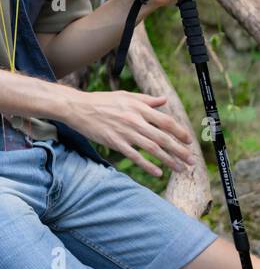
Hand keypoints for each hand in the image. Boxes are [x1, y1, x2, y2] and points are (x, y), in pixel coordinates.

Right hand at [64, 88, 194, 176]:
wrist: (77, 108)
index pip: (166, 121)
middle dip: (180, 151)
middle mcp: (135, 121)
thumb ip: (146, 100)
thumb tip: (164, 101)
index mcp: (139, 108)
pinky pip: (135, 157)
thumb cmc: (101, 101)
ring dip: (170, 160)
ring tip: (181, 169)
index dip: (180, 132)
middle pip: (163, 138)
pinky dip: (148, 166)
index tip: (189, 141)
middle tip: (191, 160)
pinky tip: (158, 172)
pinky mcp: (115, 143)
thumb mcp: (125, 95)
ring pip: (153, 149)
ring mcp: (125, 133)